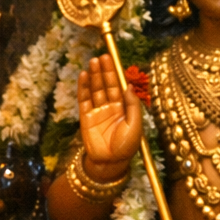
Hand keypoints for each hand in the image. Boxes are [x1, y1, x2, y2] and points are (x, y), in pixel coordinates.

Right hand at [76, 54, 141, 174]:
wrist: (111, 163)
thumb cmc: (126, 146)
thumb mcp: (136, 125)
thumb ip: (133, 105)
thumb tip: (128, 86)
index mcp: (123, 108)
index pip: (119, 86)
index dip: (115, 73)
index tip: (113, 60)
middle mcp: (110, 107)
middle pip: (106, 84)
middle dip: (104, 71)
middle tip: (102, 56)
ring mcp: (97, 111)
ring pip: (95, 89)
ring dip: (94, 76)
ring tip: (93, 62)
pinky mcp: (86, 118)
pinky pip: (84, 100)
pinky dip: (83, 87)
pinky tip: (84, 76)